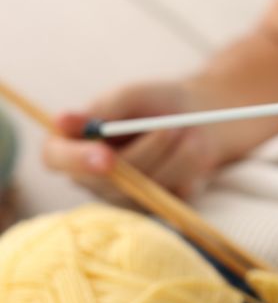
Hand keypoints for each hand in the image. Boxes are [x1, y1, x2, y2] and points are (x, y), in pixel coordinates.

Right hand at [43, 80, 249, 201]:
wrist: (194, 118)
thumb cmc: (152, 102)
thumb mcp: (130, 96)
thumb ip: (104, 109)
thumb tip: (63, 121)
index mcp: (71, 144)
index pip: (57, 159)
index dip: (78, 160)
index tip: (106, 157)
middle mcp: (91, 178)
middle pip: (108, 180)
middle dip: (146, 153)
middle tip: (172, 128)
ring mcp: (123, 196)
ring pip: (145, 187)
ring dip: (174, 156)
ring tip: (185, 130)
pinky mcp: (155, 205)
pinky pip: (172, 194)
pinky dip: (189, 168)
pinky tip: (191, 150)